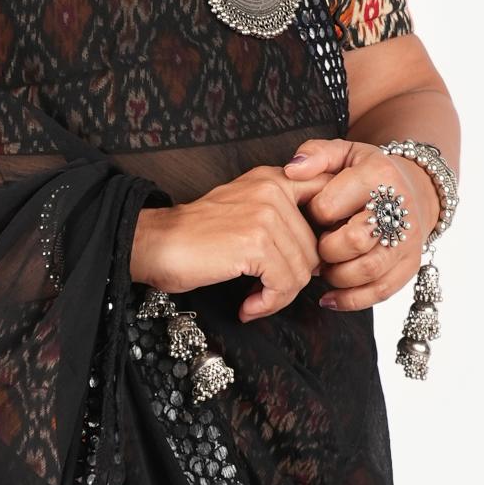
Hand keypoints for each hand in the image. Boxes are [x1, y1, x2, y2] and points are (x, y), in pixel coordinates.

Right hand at [132, 165, 331, 320]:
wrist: (155, 243)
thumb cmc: (196, 235)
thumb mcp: (245, 209)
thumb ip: (283, 216)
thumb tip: (322, 252)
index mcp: (273, 178)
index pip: (328, 198)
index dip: (327, 235)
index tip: (308, 260)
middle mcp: (273, 188)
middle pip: (315, 248)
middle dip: (293, 279)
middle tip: (266, 290)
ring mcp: (266, 215)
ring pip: (302, 270)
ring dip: (278, 296)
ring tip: (254, 299)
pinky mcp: (256, 243)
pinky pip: (284, 285)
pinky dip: (267, 304)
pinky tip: (247, 306)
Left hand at [283, 139, 440, 311]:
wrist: (411, 187)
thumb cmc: (366, 171)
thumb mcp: (342, 153)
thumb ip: (315, 154)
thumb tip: (292, 169)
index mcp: (378, 176)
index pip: (329, 207)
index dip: (312, 215)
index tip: (312, 215)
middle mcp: (399, 210)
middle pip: (354, 241)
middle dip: (326, 249)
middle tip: (317, 245)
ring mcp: (408, 240)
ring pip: (368, 271)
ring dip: (337, 276)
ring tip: (325, 268)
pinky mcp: (410, 265)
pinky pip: (381, 292)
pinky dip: (351, 300)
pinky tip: (330, 297)